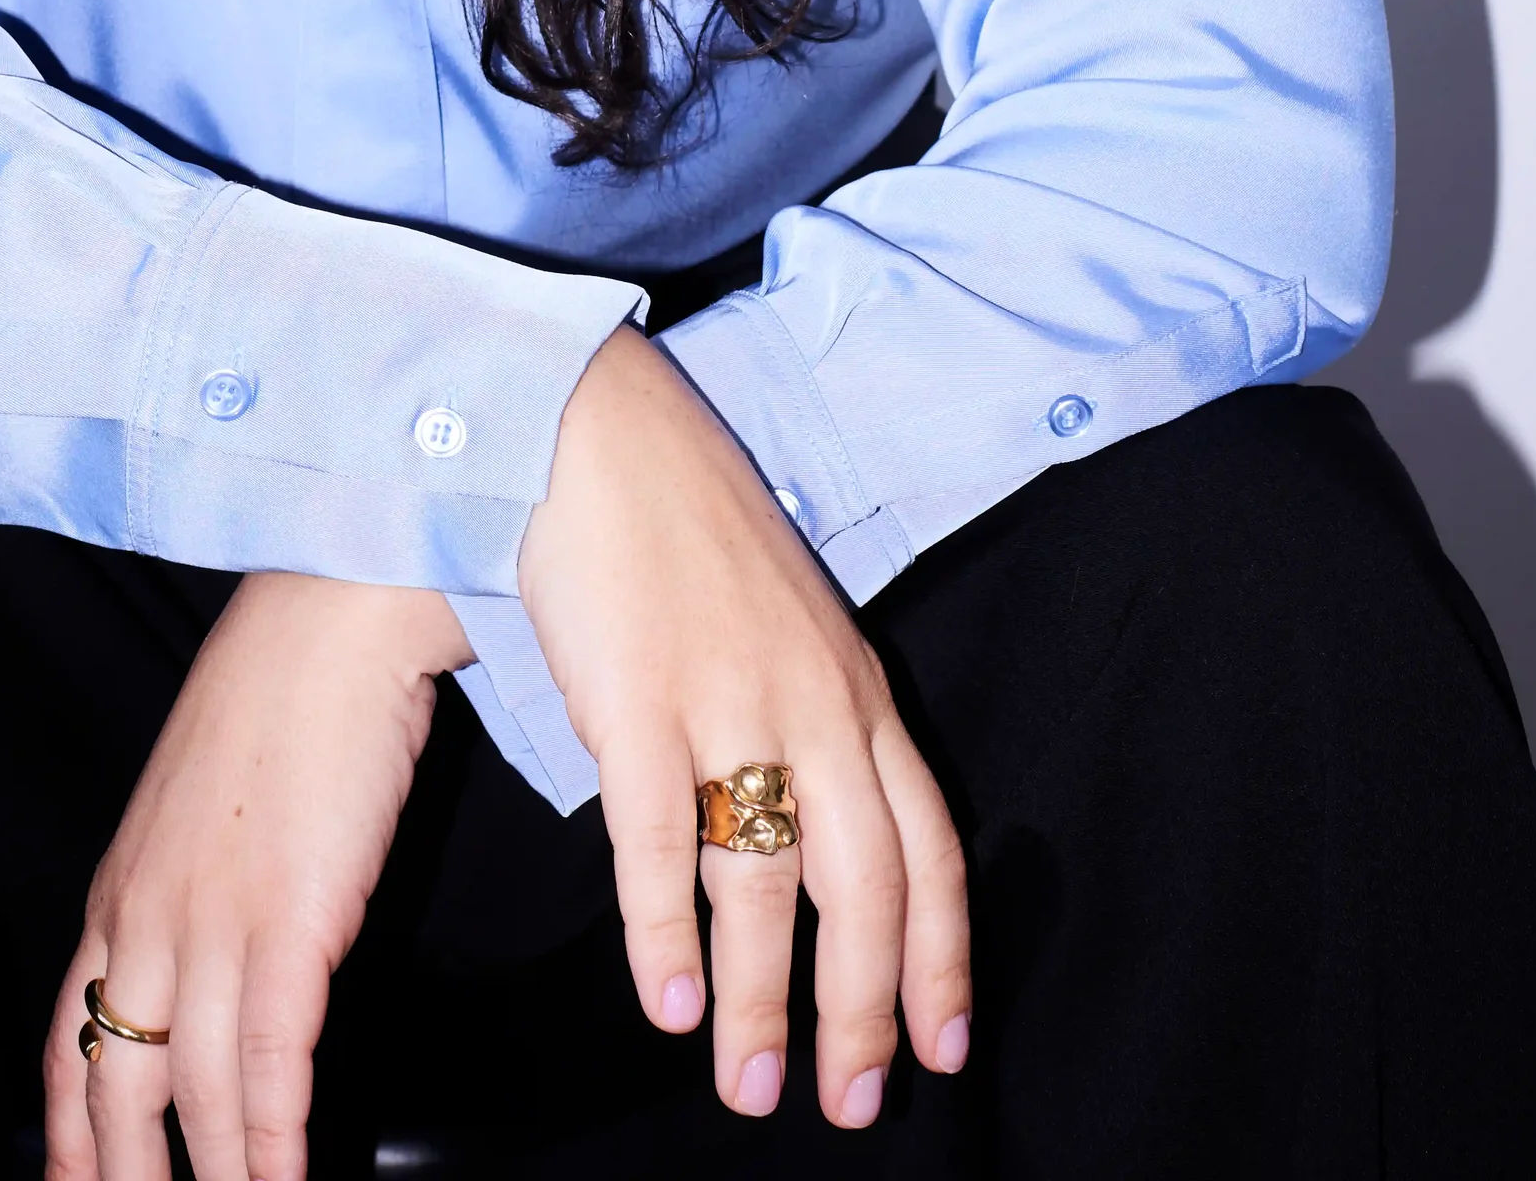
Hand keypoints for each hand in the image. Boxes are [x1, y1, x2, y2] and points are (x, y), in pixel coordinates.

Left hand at [43, 570, 471, 1180]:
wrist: (331, 619)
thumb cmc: (283, 694)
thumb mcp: (205, 802)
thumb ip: (193, 888)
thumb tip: (214, 960)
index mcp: (122, 887)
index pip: (67, 1039)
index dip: (67, 1132)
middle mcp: (149, 916)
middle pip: (115, 1086)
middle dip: (125, 1175)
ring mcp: (212, 923)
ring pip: (196, 1093)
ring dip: (219, 1176)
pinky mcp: (287, 922)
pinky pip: (271, 1063)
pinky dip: (274, 1140)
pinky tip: (282, 1178)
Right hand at [517, 325, 969, 1130]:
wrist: (596, 428)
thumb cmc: (685, 523)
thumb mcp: (788, 617)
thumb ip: (816, 714)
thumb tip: (822, 832)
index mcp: (854, 686)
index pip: (928, 848)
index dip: (938, 959)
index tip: (939, 1051)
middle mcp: (810, 701)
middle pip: (862, 887)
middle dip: (861, 1011)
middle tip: (845, 1106)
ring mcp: (725, 699)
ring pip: (764, 883)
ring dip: (760, 1001)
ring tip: (749, 1087)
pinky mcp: (637, 697)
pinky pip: (662, 837)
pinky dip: (667, 930)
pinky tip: (666, 999)